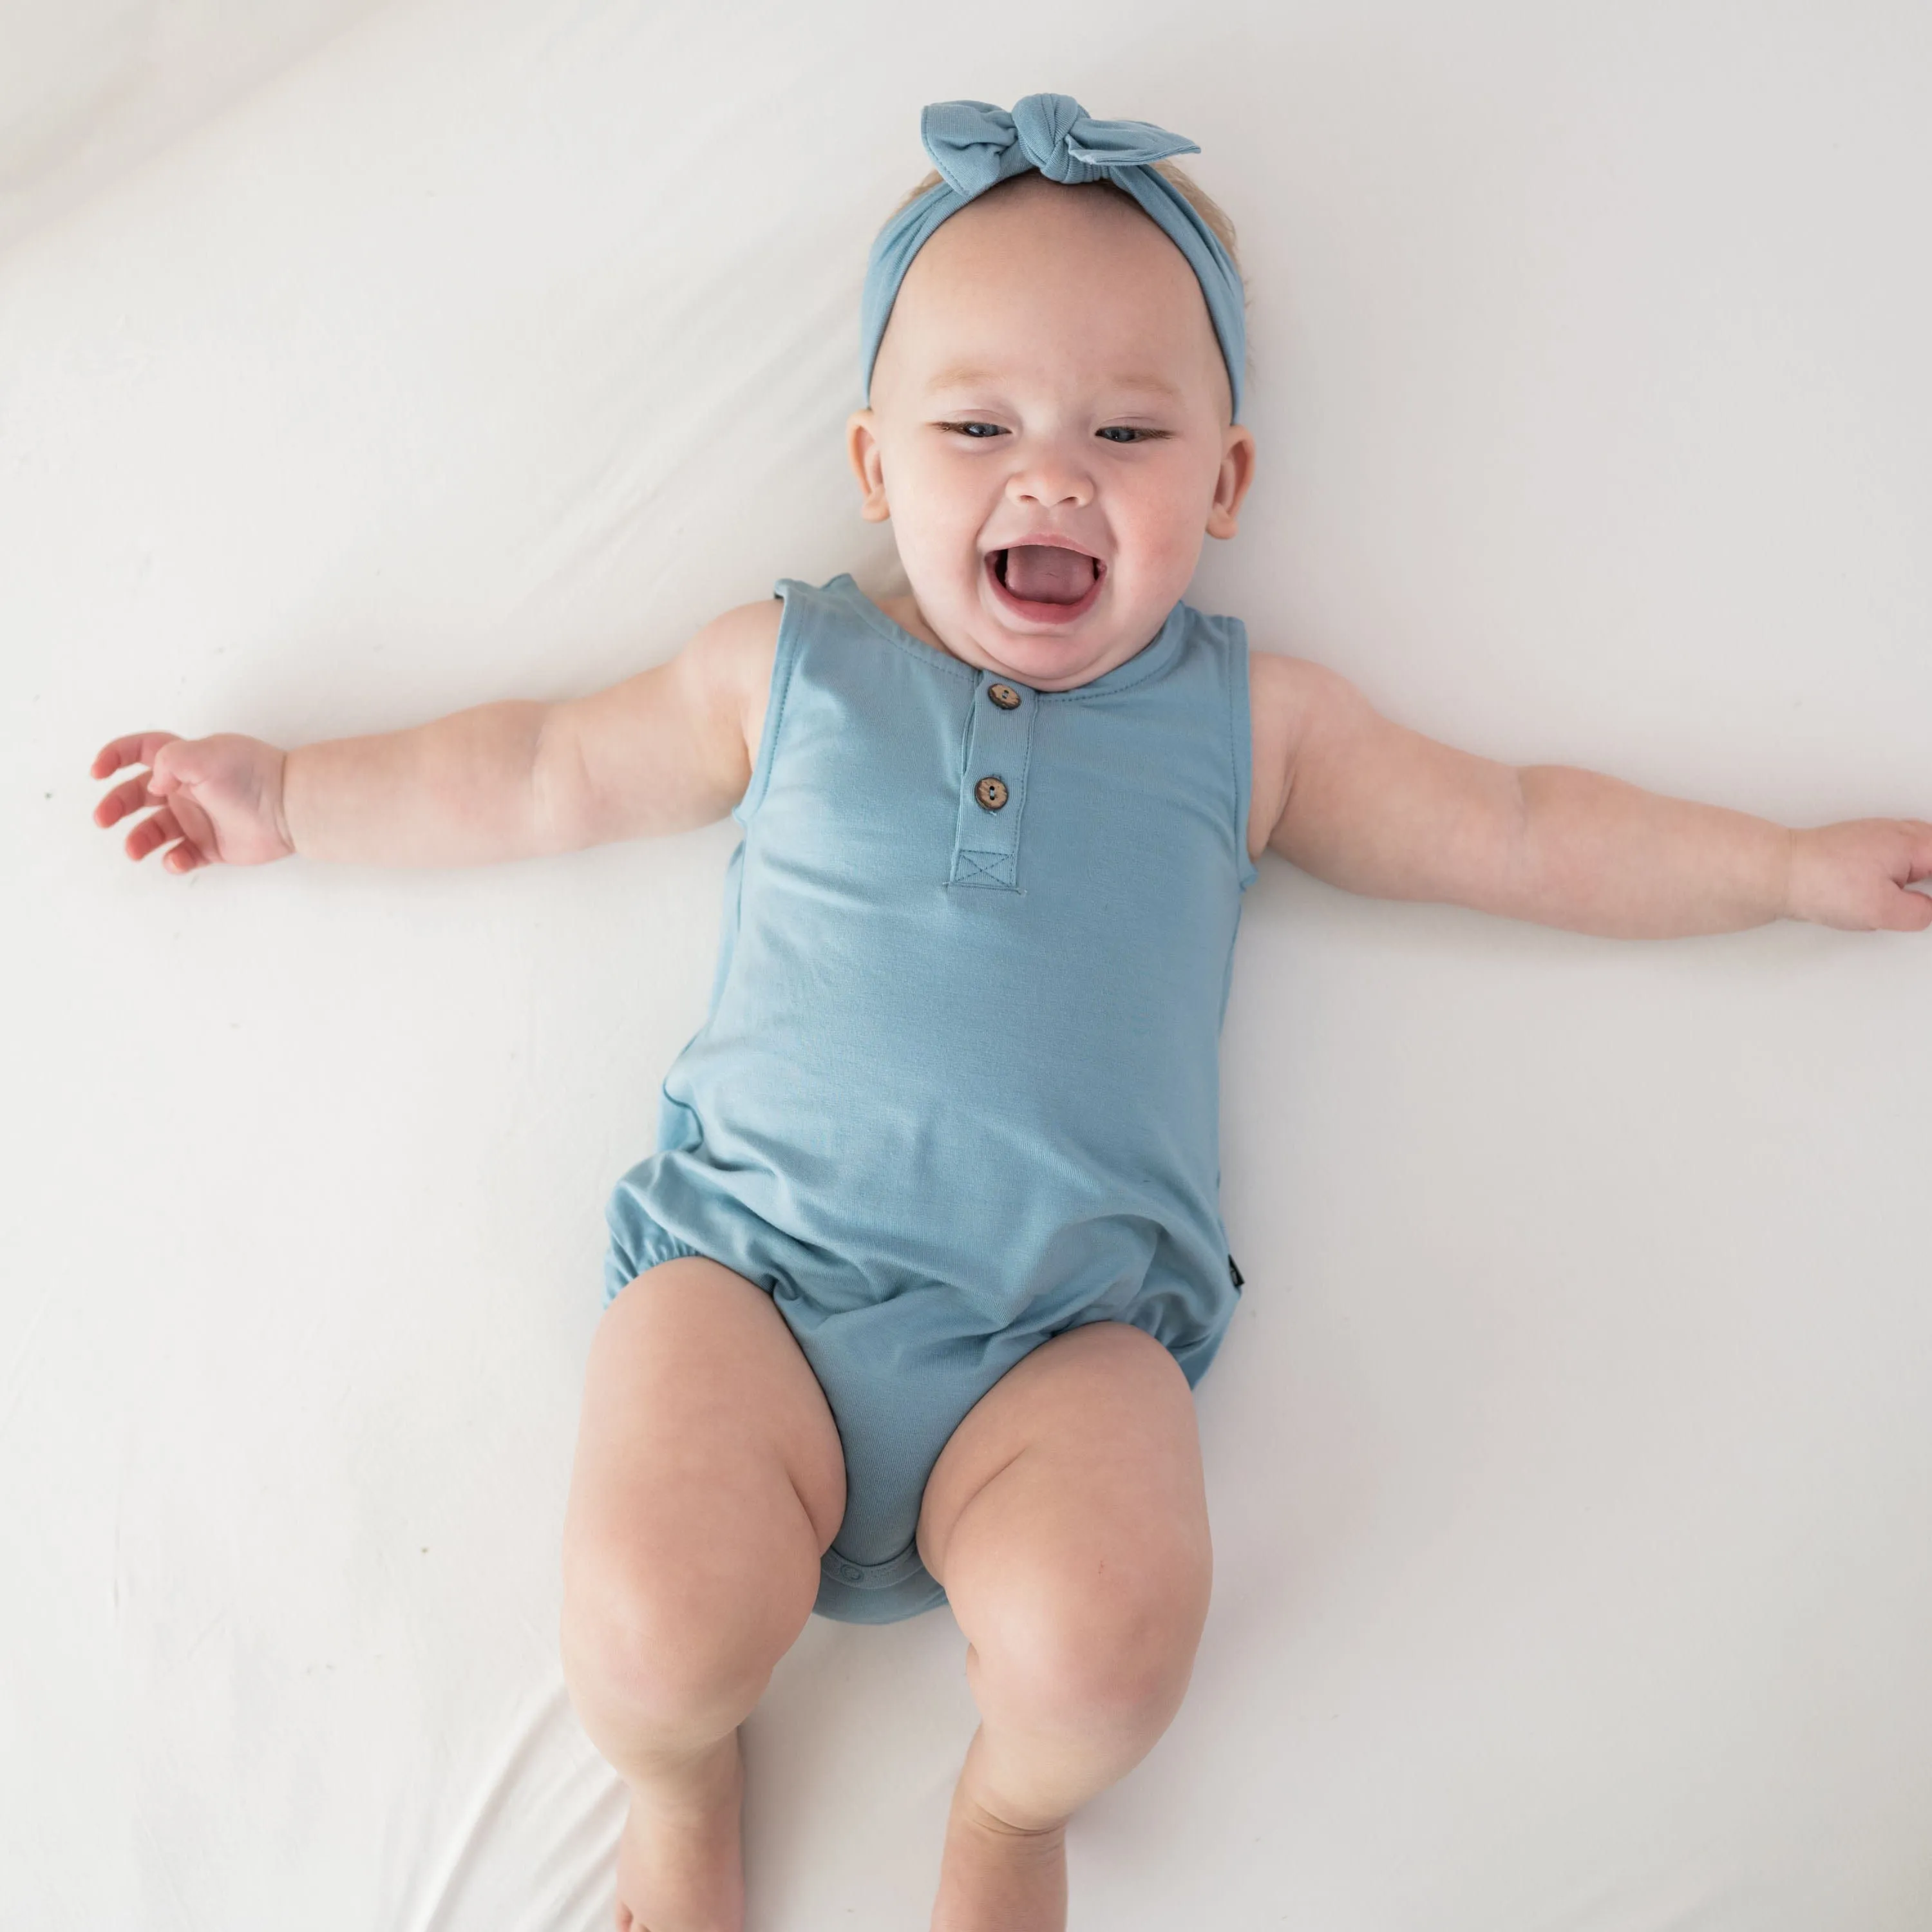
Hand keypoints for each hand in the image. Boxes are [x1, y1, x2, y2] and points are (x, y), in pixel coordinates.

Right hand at [90, 731, 293, 873]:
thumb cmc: (253, 775)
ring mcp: (199, 818)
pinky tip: (176, 859)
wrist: (290, 808)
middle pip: (137, 794)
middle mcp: (188, 789)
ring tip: (133, 849)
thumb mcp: (205, 755)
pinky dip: (173, 861)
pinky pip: (182, 856)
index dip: (115, 756)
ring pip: (155, 829)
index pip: (141, 751)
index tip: (97, 771)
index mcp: (185, 761)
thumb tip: (152, 783)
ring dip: (138, 839)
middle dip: (115, 804)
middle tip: (102, 819)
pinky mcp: (212, 846)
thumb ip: (169, 761)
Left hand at [1784, 819, 1931, 930]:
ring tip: (1914, 895)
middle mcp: (1899, 832)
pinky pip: (1900, 851)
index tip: (1924, 904)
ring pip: (1922, 849)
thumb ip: (1919, 913)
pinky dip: (1907, 867)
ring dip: (1923, 869)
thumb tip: (1928, 910)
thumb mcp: (1883, 911)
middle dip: (1928, 877)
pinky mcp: (1862, 842)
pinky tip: (1898, 885)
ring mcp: (1879, 834)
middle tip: (1919, 903)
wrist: (1779, 871)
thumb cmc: (1822, 882)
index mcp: (1913, 844)